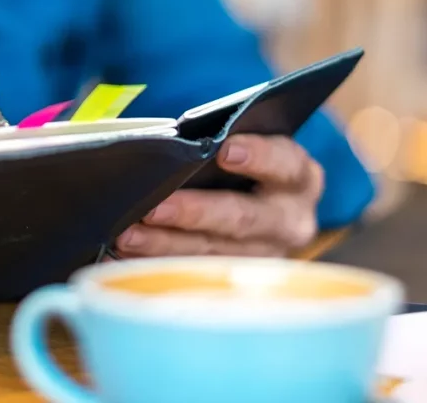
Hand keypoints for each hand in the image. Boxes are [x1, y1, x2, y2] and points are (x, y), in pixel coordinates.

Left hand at [116, 135, 323, 257]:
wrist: (261, 209)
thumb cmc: (242, 168)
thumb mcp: (245, 149)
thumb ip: (221, 147)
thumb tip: (173, 147)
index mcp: (297, 177)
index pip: (284, 163)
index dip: (257, 156)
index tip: (224, 150)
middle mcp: (290, 220)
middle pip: (242, 218)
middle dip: (194, 212)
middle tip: (154, 208)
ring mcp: (265, 255)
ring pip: (213, 251)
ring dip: (165, 244)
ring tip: (128, 235)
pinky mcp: (239, 279)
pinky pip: (196, 273)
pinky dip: (158, 261)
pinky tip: (130, 252)